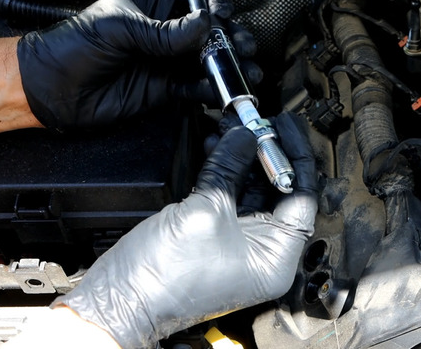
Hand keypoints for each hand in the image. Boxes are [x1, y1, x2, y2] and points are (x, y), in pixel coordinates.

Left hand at [17, 0, 256, 131]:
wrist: (53, 88)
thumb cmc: (73, 46)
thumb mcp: (119, 29)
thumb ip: (164, 32)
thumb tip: (204, 25)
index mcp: (153, 2)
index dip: (214, 0)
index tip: (222, 13)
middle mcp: (166, 30)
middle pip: (211, 29)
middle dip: (230, 37)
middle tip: (240, 48)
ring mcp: (167, 59)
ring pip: (208, 60)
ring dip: (228, 66)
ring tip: (243, 72)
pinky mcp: (165, 88)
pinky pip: (195, 87)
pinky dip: (209, 90)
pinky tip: (215, 90)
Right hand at [53, 112, 317, 347]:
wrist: (119, 298)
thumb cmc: (165, 276)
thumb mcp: (207, 211)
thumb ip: (230, 167)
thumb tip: (247, 135)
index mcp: (277, 258)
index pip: (301, 196)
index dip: (294, 157)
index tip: (284, 126)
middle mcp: (264, 252)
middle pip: (278, 190)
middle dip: (264, 151)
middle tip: (257, 120)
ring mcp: (239, 243)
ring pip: (251, 188)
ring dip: (242, 154)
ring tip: (233, 125)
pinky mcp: (214, 234)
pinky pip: (228, 195)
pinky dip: (224, 169)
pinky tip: (217, 142)